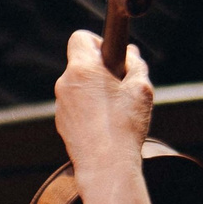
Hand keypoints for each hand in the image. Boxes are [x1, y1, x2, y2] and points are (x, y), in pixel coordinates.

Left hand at [54, 29, 154, 203]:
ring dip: (94, 90)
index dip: (97, 41)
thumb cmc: (125, 125)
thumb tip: (131, 54)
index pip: (81, 37)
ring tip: (116, 109)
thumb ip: (136, 64)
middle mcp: (65, 83)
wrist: (106, 165)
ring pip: (78, 87)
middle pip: (80, 64)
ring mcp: (61, 105)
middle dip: (99, 69)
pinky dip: (88, 109)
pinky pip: (75, 106)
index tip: (112, 55)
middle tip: (120, 83)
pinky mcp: (62, 123)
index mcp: (82, 69)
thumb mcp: (141, 88)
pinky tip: (106, 124)